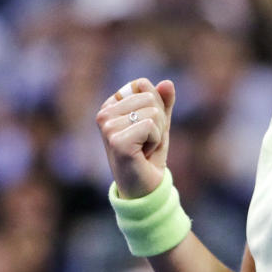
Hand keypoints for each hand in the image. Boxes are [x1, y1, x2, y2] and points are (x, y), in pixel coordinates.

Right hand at [96, 78, 175, 197]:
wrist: (145, 188)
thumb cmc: (149, 155)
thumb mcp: (159, 124)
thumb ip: (163, 103)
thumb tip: (167, 83)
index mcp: (110, 105)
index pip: (142, 85)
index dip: (156, 108)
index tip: (146, 130)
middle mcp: (104, 114)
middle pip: (149, 96)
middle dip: (159, 121)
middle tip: (147, 141)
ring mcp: (107, 127)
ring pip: (153, 111)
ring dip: (157, 133)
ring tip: (144, 148)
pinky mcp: (116, 140)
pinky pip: (152, 125)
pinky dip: (155, 141)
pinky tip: (143, 154)